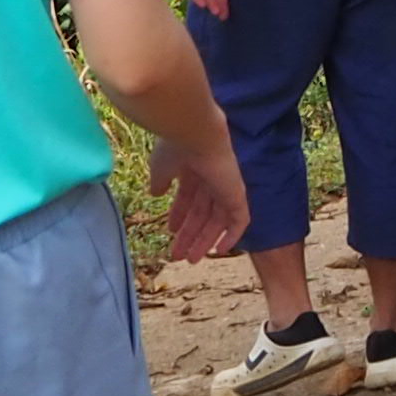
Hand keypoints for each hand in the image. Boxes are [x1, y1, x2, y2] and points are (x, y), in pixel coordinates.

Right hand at [152, 138, 250, 262]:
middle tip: (179, 255)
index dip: (180, 216)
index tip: (170, 231)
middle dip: (190, 234)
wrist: (195, 136)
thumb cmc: (175, 148)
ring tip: (191, 259)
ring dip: (204, 240)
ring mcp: (226, 187)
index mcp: (193, 170)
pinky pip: (239, 219)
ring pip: (217, 220)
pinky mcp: (237, 194)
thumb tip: (156, 193)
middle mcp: (211, 179)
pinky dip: (232, 235)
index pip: (188, 198)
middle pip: (202, 213)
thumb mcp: (161, 167)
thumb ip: (160, 181)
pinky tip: (219, 250)